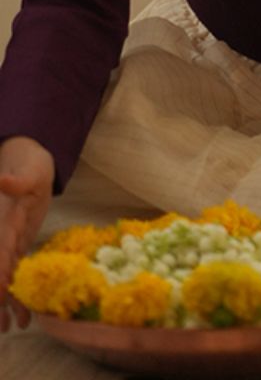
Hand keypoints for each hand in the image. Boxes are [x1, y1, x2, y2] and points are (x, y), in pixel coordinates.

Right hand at [0, 137, 54, 332]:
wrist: (30, 161)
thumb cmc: (29, 165)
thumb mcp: (27, 171)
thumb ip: (15, 181)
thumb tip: (2, 181)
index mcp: (2, 223)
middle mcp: (1, 237)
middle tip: (2, 326)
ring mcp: (7, 243)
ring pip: (4, 278)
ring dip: (7, 303)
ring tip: (12, 328)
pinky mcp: (16, 246)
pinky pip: (15, 273)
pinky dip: (18, 293)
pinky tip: (24, 316)